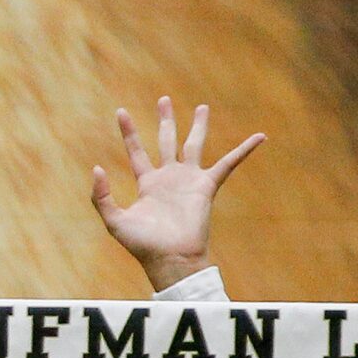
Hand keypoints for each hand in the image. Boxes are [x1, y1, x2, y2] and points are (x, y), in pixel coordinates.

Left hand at [90, 98, 261, 290]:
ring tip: (201, 107)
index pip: (136, 151)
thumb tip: (98, 168)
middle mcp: (169, 177)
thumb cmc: (142, 244)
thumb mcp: (113, 220)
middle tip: (163, 99)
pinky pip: (228, 164)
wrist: (170, 257)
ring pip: (194, 146)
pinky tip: (258, 137)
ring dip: (198, 126)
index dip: (129, 131)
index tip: (121, 111)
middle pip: (167, 141)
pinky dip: (244, 150)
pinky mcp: (207, 187)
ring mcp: (189, 181)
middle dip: (166, 120)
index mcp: (147, 183)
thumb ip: (100, 196)